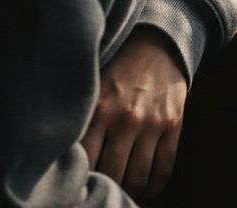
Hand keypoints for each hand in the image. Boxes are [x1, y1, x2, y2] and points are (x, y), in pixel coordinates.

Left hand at [81, 27, 187, 203]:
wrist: (156, 44)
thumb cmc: (115, 72)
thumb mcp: (91, 91)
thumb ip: (79, 123)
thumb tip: (63, 163)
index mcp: (99, 110)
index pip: (84, 163)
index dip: (79, 182)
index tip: (74, 189)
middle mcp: (126, 118)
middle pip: (110, 174)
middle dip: (102, 190)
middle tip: (94, 195)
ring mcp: (153, 123)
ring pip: (137, 177)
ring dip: (127, 194)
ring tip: (118, 197)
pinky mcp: (174, 125)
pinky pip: (164, 169)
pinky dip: (153, 189)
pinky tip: (143, 194)